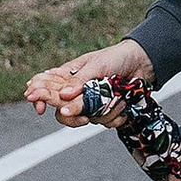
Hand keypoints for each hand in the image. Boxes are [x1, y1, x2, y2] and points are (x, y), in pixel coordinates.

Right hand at [25, 41, 153, 125]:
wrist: (141, 64)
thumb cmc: (115, 58)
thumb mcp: (96, 65)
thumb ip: (80, 81)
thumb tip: (64, 96)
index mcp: (68, 77)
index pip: (46, 89)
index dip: (39, 98)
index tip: (39, 107)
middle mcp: (77, 93)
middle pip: (62, 113)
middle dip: (72, 117)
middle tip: (84, 117)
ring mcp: (91, 104)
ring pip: (84, 120)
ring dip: (102, 113)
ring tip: (117, 99)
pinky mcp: (105, 111)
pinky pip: (103, 122)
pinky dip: (114, 116)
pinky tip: (122, 105)